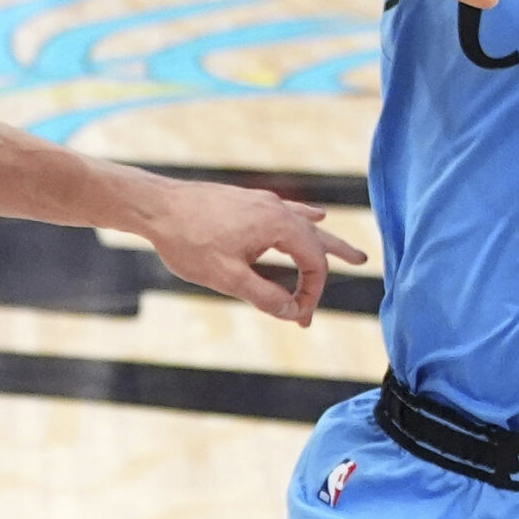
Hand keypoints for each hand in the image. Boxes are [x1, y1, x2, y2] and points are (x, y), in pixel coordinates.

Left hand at [135, 173, 367, 325]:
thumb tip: (294, 312)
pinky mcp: (247, 200)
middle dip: (334, 259)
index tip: (297, 318)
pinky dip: (303, 219)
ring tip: (347, 247)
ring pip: (304, 223)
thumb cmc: (188, 241)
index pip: (313, 264)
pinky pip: (287, 212)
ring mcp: (262, 202)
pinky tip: (312, 216)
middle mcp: (276, 209)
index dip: (311, 294)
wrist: (156, 206)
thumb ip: (264, 296)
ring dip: (324, 238)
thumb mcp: (228, 278)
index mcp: (278, 225)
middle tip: (362, 262)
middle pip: (316, 238)